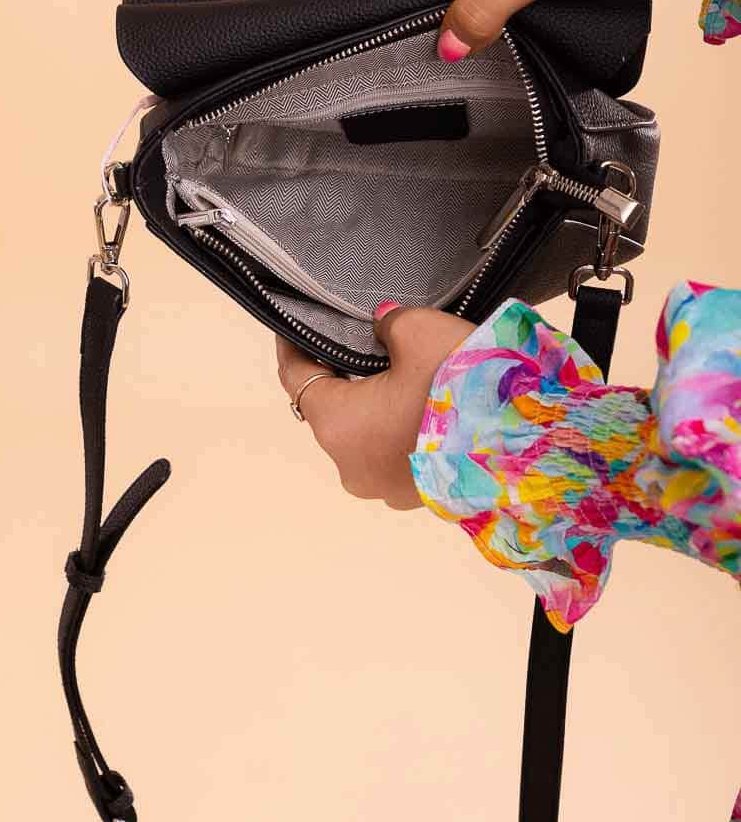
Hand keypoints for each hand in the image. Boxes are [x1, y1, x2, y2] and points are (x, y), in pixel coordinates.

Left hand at [276, 304, 474, 508]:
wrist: (528, 441)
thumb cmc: (464, 386)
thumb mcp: (419, 332)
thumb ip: (388, 324)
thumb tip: (382, 325)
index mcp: (337, 424)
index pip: (296, 378)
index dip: (293, 348)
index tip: (292, 329)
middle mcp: (351, 466)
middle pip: (331, 411)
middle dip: (342, 378)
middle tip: (361, 345)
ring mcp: (385, 488)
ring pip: (365, 437)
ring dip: (375, 409)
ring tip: (402, 376)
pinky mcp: (417, 498)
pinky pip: (395, 457)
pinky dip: (401, 433)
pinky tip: (426, 408)